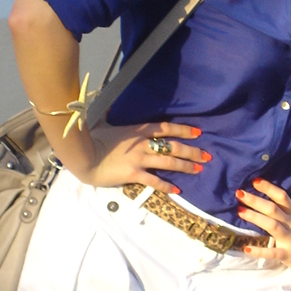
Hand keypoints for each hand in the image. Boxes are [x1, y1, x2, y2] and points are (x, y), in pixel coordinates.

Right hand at [80, 121, 210, 192]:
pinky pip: (154, 180)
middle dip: (192, 150)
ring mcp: (139, 159)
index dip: (183, 130)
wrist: (83, 157)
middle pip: (172, 146)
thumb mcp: (104, 122)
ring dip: (186, 166)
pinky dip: (167, 185)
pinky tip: (177, 189)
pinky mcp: (134, 174)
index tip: (197, 132)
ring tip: (199, 169)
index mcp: (137, 130)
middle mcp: (142, 144)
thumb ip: (111, 113)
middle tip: (206, 155)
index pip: (165, 128)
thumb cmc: (92, 139)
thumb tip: (111, 101)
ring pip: (169, 162)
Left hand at [235, 178, 290, 277]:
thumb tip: (262, 200)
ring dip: (255, 217)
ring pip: (272, 226)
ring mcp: (289, 239)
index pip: (282, 197)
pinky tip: (246, 248)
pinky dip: (259, 251)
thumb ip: (283, 211)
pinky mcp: (287, 255)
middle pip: (273, 209)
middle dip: (256, 200)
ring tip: (240, 211)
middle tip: (239, 193)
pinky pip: (272, 252)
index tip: (254, 181)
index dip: (269, 188)